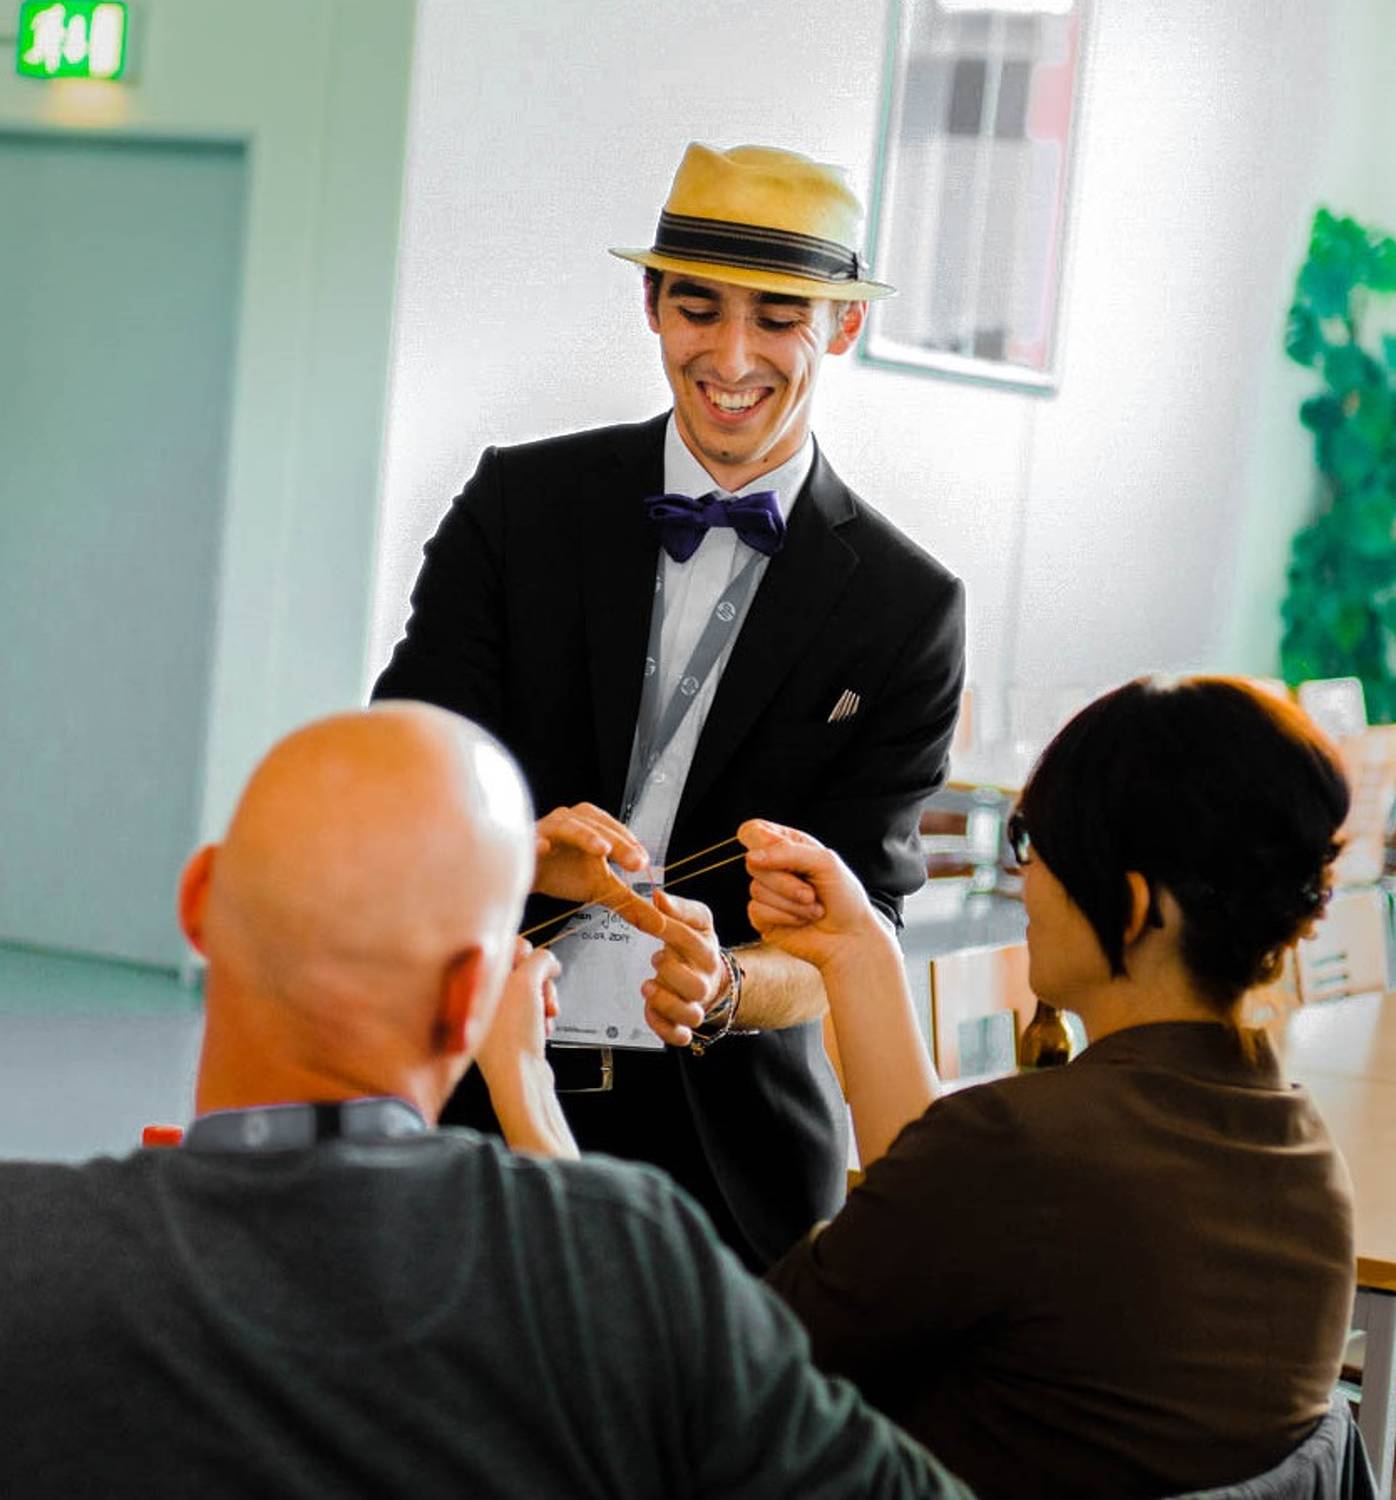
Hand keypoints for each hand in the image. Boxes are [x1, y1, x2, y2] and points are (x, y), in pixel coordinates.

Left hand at [475, 939, 560, 1085]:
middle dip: (540, 981)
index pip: (502, 949)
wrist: (520, 1078)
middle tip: (541, 992)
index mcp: (477, 980)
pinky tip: (541, 1028)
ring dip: (544, 1000)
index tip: (535, 960)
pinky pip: (531, 1012)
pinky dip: (541, 1017)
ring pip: (531, 992)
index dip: (525, 952)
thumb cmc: (512, 1036)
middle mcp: (482, 996)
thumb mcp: (527, 982)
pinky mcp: (509, 1031)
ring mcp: (495, 1015)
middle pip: (522, 970)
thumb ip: (540, 959)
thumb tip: (548, 960)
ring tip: (544, 1014)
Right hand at [532, 804, 664, 937]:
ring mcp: (548, 827)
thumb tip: (661, 925)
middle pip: (599, 827)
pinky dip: (538, 842)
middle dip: (618, 843)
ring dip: (586, 836)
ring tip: (602, 849)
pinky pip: (531, 840)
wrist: (526, 876)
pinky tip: (543, 848)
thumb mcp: (602, 888)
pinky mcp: (525, 841)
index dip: (631, 847)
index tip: (642, 864)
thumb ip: (630, 904)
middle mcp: (572, 820)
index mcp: (594, 826)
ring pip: (569, 827)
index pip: (618, 832)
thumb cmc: (565, 873)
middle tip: (635, 862)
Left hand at [641, 890, 727, 1047]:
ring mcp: (694, 1005)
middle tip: (656, 960)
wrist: (709, 977)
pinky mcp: (681, 1024)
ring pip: (690, 1015)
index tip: (650, 920)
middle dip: (672, 973)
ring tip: (648, 986)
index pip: (690, 940)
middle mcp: (704, 982)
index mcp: (707, 953)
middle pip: (696, 986)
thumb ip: (678, 908)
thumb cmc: (697, 947)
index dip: (667, 929)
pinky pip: (678, 1036)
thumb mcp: (695, 921)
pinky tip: (650, 1010)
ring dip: (666, 1002)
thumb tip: (658, 896)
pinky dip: (663, 1027)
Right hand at [738, 819, 882, 971]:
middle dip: (786, 882)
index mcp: (787, 845)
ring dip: (791, 903)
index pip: (754, 831)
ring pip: (756, 889)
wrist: (850, 937)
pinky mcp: (762, 917)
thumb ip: (788, 853)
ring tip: (813, 909)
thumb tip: (751, 856)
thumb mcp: (825, 862)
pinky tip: (801, 920)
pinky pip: (757, 910)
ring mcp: (766, 893)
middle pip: (753, 863)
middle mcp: (773, 867)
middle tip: (811, 893)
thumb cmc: (843, 897)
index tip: (780, 855)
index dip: (759, 841)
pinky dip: (784, 916)